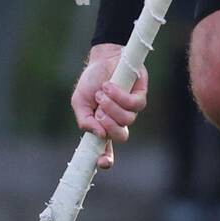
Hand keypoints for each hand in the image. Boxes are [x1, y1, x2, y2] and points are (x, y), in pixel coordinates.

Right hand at [70, 44, 148, 168]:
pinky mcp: (140, 97)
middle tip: (99, 111)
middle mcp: (118, 120)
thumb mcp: (79, 101)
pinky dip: (119, 95)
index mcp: (103, 125)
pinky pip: (133, 104)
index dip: (106, 159)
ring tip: (102, 92)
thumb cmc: (91, 81)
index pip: (106, 149)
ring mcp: (130, 110)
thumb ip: (84, 120)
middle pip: (121, 136)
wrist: (103, 58)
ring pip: (126, 120)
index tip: (102, 162)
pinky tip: (110, 86)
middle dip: (109, 125)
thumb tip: (98, 134)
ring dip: (111, 106)